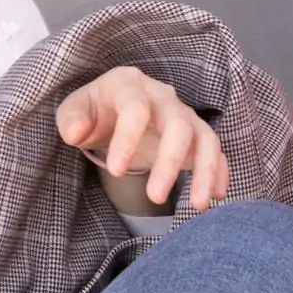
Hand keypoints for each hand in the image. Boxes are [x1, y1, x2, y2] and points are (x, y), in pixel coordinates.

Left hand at [55, 65, 229, 210]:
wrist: (116, 110)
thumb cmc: (95, 112)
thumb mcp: (75, 111)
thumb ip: (71, 120)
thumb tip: (75, 133)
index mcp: (130, 86)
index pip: (135, 108)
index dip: (128, 139)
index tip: (116, 171)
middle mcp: (163, 98)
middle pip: (177, 125)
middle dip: (169, 162)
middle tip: (154, 198)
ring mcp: (184, 117)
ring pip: (206, 139)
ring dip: (206, 172)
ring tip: (198, 206)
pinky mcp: (198, 137)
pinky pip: (217, 152)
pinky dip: (221, 172)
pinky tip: (217, 197)